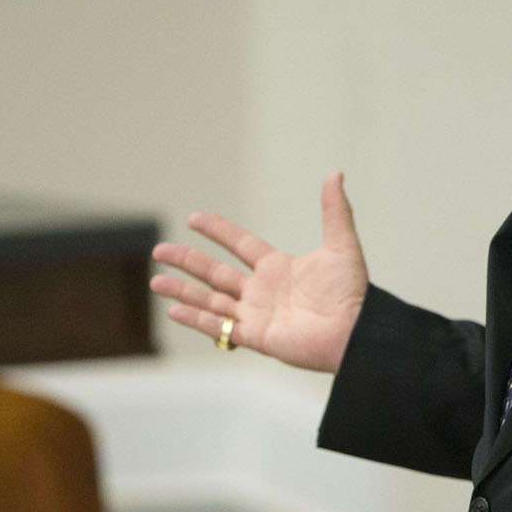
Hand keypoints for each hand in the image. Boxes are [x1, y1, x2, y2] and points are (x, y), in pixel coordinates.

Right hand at [150, 172, 368, 372]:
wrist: (356, 332)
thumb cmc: (353, 293)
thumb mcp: (341, 246)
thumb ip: (334, 211)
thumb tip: (335, 174)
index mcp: (278, 268)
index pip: (240, 245)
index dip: (218, 231)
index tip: (194, 218)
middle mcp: (262, 291)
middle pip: (215, 273)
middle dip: (186, 261)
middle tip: (159, 251)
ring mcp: (257, 315)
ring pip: (210, 300)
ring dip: (182, 290)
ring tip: (155, 281)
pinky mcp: (257, 337)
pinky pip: (220, 327)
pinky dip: (196, 319)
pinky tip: (174, 309)